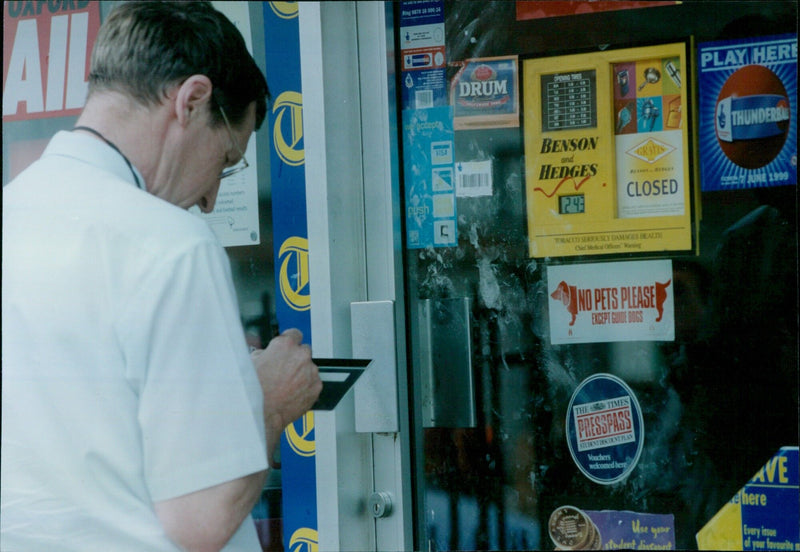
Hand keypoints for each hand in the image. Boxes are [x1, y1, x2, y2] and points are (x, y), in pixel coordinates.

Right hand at [251, 329, 320, 461]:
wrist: (262, 413)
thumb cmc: (254, 390)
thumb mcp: (252, 362)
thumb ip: (265, 353)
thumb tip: (268, 353)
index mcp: (285, 345)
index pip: (295, 334)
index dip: (290, 342)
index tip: (288, 348)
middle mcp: (301, 355)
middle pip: (304, 351)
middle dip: (296, 359)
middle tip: (284, 371)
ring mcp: (310, 371)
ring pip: (309, 368)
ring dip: (301, 374)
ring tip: (286, 386)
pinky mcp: (316, 386)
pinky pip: (313, 383)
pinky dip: (306, 387)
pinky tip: (292, 393)